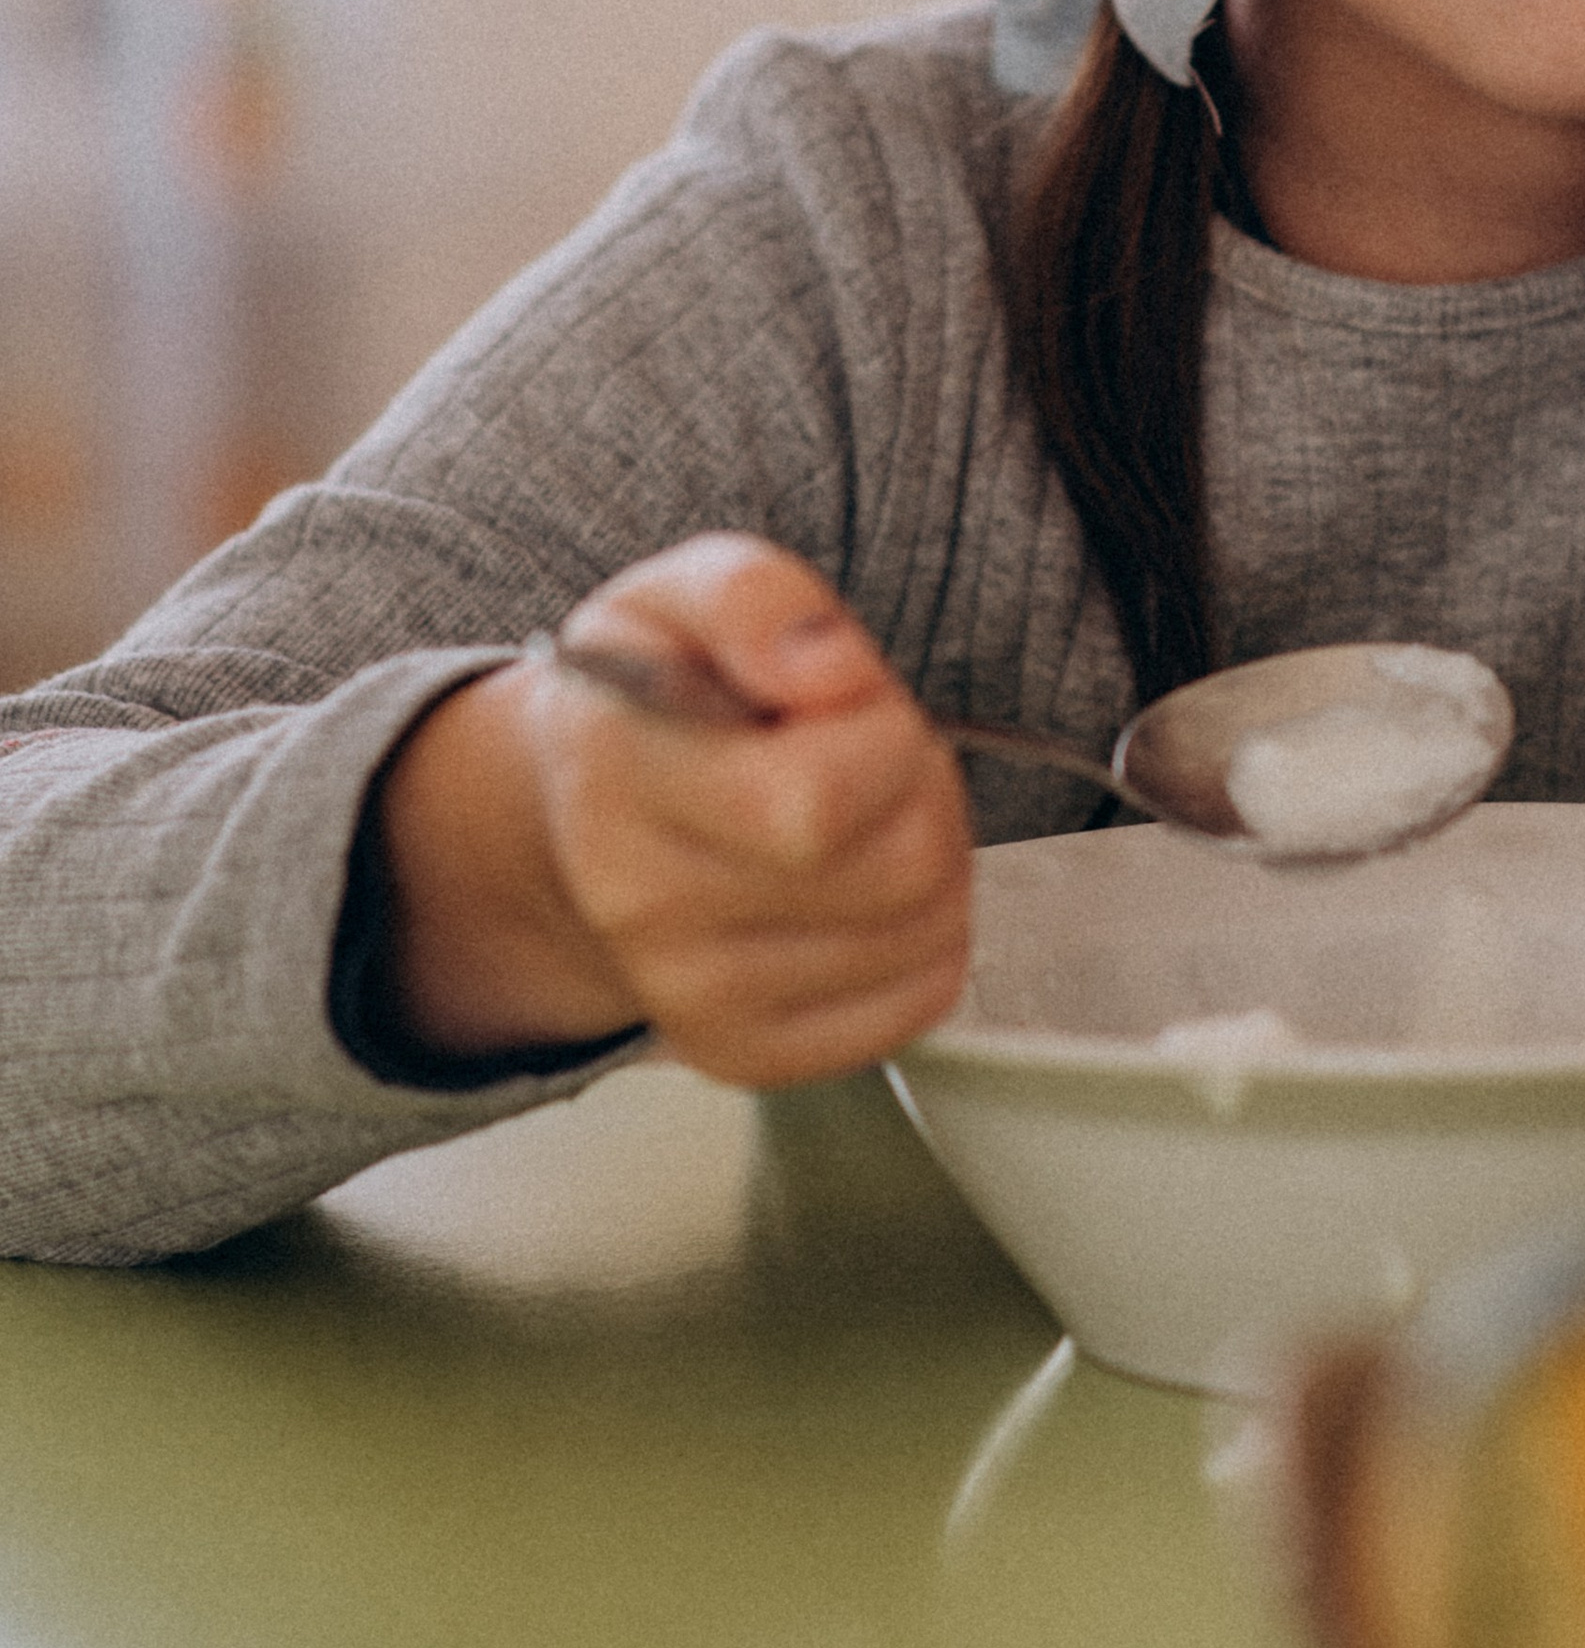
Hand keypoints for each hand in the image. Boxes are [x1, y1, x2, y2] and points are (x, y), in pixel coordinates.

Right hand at [377, 535, 971, 1083]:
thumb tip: (827, 671)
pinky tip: (867, 884)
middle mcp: (640, 907)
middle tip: (872, 749)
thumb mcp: (683, 593)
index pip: (816, 804)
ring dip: (936, 854)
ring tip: (866, 811)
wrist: (586, 810)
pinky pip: (920, 1001)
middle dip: (922, 785)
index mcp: (619, 777)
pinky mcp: (744, 1054)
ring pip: (924, 933)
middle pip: (897, 870)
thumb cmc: (661, 691)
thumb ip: (754, 598)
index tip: (847, 695)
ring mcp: (691, 998)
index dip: (880, 733)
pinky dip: (930, 935)